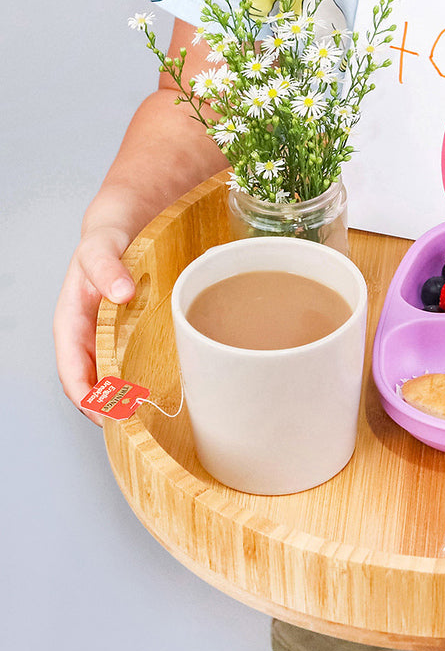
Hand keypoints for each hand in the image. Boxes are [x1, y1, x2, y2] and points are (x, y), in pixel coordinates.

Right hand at [54, 226, 135, 425]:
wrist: (127, 224)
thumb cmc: (108, 238)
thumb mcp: (102, 246)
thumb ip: (106, 267)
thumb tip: (119, 292)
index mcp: (72, 323)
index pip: (72, 373)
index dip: (89, 399)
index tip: (110, 416)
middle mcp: (89, 335)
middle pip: (93, 384)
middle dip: (110, 409)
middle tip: (138, 426)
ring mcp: (109, 336)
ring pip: (113, 378)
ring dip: (127, 400)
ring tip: (152, 418)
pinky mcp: (131, 333)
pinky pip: (133, 363)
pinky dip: (142, 380)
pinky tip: (165, 389)